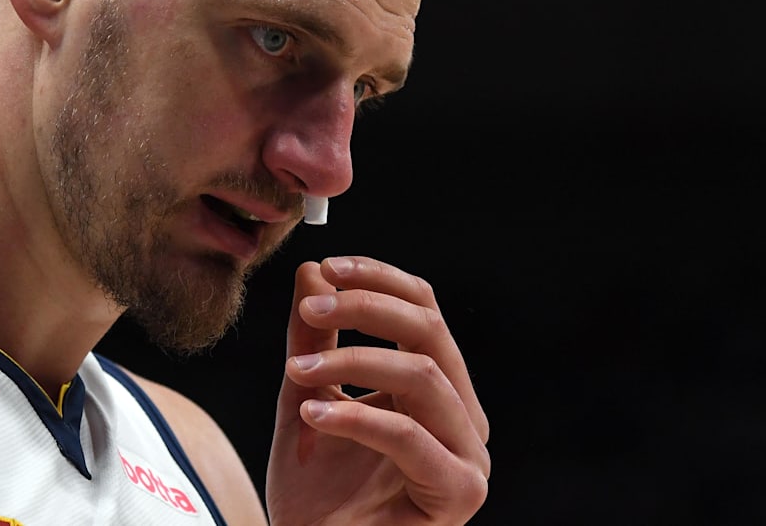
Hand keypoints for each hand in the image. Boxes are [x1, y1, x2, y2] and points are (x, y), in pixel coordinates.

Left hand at [265, 257, 489, 524]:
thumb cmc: (314, 496)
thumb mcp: (305, 400)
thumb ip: (313, 341)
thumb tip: (312, 269)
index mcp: (439, 389)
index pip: (424, 312)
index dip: (380, 281)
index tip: (327, 269)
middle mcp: (463, 417)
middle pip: (430, 332)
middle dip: (366, 308)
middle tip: (311, 308)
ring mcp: (468, 456)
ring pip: (422, 375)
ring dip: (350, 362)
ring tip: (296, 373)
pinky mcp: (459, 493)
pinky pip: (410, 436)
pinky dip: (356, 418)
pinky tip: (313, 415)